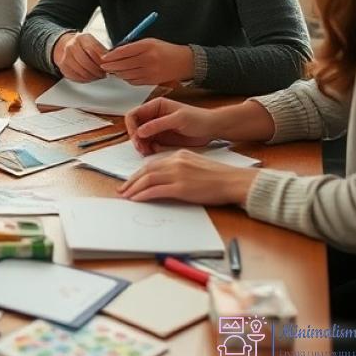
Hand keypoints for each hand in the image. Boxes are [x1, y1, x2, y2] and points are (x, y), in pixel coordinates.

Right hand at [52, 32, 107, 81]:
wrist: (65, 46)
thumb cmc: (83, 46)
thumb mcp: (93, 42)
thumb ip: (101, 51)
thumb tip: (110, 62)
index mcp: (82, 38)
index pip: (93, 50)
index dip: (101, 61)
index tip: (108, 65)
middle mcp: (71, 46)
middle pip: (86, 63)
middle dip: (98, 71)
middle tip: (104, 73)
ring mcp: (66, 57)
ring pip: (82, 72)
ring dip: (93, 76)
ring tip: (98, 75)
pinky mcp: (64, 67)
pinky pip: (76, 77)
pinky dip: (86, 79)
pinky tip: (90, 77)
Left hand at [99, 38, 192, 85]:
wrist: (184, 62)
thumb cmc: (165, 50)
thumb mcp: (149, 42)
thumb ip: (132, 46)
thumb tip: (115, 52)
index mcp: (147, 46)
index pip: (123, 52)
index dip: (111, 56)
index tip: (103, 57)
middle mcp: (148, 59)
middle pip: (123, 65)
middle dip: (111, 66)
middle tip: (104, 65)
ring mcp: (150, 72)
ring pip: (126, 75)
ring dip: (118, 73)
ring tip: (114, 70)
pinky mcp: (151, 81)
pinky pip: (133, 82)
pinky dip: (127, 79)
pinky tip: (125, 75)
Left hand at [117, 150, 259, 204]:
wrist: (233, 181)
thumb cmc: (219, 177)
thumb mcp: (196, 165)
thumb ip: (180, 168)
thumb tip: (167, 178)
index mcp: (179, 155)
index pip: (153, 163)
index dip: (139, 173)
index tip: (131, 180)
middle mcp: (176, 162)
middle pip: (146, 170)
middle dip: (132, 180)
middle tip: (122, 189)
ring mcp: (178, 174)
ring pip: (148, 180)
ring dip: (134, 188)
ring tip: (125, 196)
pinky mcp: (181, 187)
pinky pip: (156, 191)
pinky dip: (144, 195)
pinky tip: (137, 199)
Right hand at [125, 97, 221, 154]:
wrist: (213, 128)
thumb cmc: (199, 119)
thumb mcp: (179, 119)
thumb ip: (158, 124)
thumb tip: (140, 130)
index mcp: (156, 106)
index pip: (134, 114)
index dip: (131, 126)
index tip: (136, 137)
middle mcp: (154, 116)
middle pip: (135, 127)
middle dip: (136, 138)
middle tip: (141, 148)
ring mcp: (157, 128)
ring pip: (140, 137)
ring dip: (141, 145)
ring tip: (147, 151)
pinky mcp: (162, 138)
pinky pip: (149, 144)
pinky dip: (148, 149)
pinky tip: (154, 151)